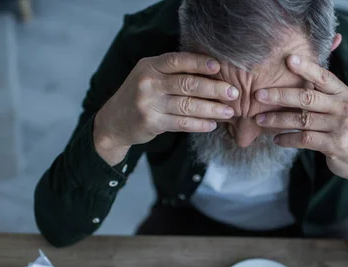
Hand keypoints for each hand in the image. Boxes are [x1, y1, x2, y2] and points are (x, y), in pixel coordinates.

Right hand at [93, 52, 238, 164]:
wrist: (114, 121)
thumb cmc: (141, 96)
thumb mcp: (150, 76)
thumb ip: (173, 73)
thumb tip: (212, 73)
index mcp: (150, 66)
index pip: (178, 61)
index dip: (200, 63)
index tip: (219, 67)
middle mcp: (148, 82)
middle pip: (187, 84)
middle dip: (214, 88)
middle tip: (233, 93)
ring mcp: (149, 103)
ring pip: (187, 105)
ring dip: (212, 109)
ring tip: (229, 111)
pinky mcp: (152, 122)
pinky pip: (181, 123)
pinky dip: (199, 124)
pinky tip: (212, 124)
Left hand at [254, 55, 347, 207]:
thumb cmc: (344, 127)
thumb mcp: (341, 105)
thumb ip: (323, 91)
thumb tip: (298, 68)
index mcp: (343, 93)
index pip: (323, 77)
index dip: (306, 68)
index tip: (288, 59)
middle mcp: (343, 107)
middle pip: (307, 98)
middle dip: (280, 95)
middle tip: (259, 95)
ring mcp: (340, 127)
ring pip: (302, 120)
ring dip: (277, 120)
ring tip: (260, 120)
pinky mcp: (334, 145)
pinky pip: (305, 140)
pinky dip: (287, 139)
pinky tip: (276, 139)